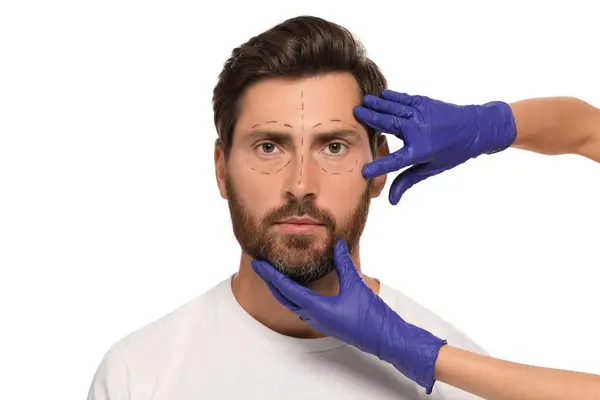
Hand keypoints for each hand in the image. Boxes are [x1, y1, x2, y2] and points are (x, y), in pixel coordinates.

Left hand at [251, 239, 446, 393]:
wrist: (383, 338)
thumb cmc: (370, 316)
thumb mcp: (356, 285)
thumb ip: (343, 263)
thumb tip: (336, 244)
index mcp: (315, 308)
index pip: (285, 288)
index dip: (270, 274)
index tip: (258, 264)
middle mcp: (312, 316)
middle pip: (283, 297)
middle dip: (270, 281)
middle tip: (260, 266)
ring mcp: (318, 321)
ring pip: (291, 303)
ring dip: (281, 289)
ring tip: (274, 274)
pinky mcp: (325, 322)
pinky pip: (302, 307)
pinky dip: (293, 295)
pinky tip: (297, 287)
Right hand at [353, 90, 516, 204]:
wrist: (476, 128)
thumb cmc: (453, 152)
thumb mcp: (431, 169)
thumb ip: (407, 182)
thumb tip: (391, 201)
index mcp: (421, 151)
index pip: (396, 162)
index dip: (380, 167)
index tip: (364, 172)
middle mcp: (420, 131)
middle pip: (390, 124)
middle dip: (371, 119)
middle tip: (354, 113)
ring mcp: (422, 114)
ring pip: (394, 108)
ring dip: (378, 104)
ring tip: (363, 101)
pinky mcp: (424, 103)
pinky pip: (403, 99)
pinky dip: (392, 97)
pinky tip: (381, 95)